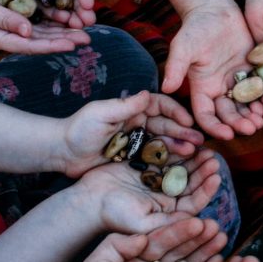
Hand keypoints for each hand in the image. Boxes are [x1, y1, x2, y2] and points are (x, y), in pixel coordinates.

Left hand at [59, 91, 204, 177]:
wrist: (62, 154)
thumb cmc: (78, 130)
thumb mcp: (100, 114)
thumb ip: (125, 106)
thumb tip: (147, 94)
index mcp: (131, 109)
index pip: (160, 105)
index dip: (176, 112)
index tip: (188, 121)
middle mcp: (137, 123)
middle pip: (166, 125)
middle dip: (184, 131)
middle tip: (200, 141)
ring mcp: (136, 141)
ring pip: (164, 142)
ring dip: (180, 146)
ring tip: (195, 153)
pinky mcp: (133, 158)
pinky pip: (155, 158)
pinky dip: (169, 161)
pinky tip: (181, 167)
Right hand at [74, 148, 223, 234]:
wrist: (89, 200)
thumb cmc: (114, 215)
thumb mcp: (144, 224)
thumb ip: (170, 225)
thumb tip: (198, 224)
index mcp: (168, 213)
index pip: (194, 202)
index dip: (206, 190)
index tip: (216, 177)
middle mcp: (165, 197)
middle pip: (190, 183)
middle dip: (202, 171)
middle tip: (213, 159)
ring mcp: (156, 181)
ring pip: (180, 168)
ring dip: (192, 159)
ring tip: (204, 149)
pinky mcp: (146, 166)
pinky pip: (164, 156)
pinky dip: (174, 149)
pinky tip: (184, 141)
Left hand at [77, 218, 228, 261]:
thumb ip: (116, 245)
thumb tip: (143, 236)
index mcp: (133, 260)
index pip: (160, 241)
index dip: (179, 231)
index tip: (198, 222)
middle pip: (178, 251)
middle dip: (198, 238)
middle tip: (216, 227)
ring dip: (206, 252)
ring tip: (222, 240)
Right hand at [162, 7, 262, 140]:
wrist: (215, 10)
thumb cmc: (195, 28)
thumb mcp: (183, 47)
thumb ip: (175, 67)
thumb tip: (165, 88)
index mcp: (202, 88)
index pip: (205, 115)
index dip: (215, 127)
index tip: (227, 134)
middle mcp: (219, 89)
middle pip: (228, 114)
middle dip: (239, 123)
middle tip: (252, 128)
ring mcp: (236, 81)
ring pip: (246, 105)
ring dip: (253, 114)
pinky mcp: (252, 71)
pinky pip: (261, 88)